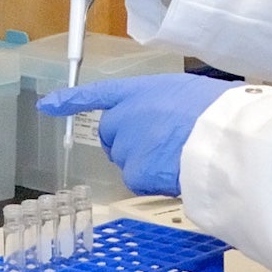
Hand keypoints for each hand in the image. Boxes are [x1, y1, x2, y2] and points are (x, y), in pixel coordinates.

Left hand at [37, 73, 239, 195]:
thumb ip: (163, 103)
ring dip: (143, 163)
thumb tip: (166, 120)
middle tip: (160, 146)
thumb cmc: (218, 111)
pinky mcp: (134, 171)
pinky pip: (137, 180)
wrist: (224, 138)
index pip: (97, 94)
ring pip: (125, 160)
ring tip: (177, 157)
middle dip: (126, 143)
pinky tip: (175, 172)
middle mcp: (125, 115)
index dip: (70, 100)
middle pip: (110, 134)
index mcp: (140, 90)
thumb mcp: (187, 92)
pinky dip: (152, 182)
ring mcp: (127, 144)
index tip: (47, 105)